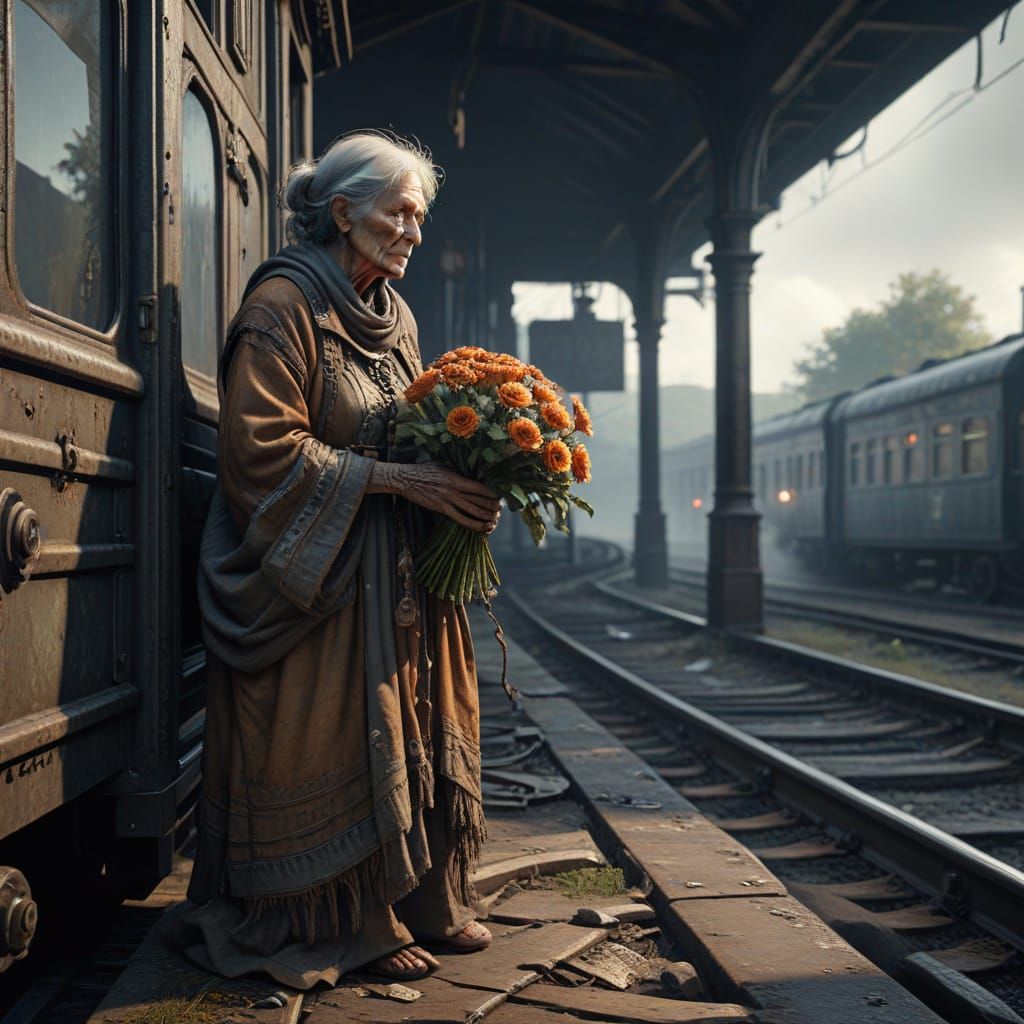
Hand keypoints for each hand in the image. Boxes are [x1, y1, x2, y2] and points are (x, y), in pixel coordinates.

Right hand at [369, 462, 500, 532]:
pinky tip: (480, 528)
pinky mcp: (440, 508)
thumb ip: (456, 474)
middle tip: (500, 511)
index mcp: (456, 477)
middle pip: (479, 499)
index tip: (499, 498)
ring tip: (494, 521)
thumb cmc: (423, 471)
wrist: (404, 478)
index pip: (479, 487)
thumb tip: (470, 477)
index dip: (491, 494)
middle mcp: (454, 488)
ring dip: (485, 517)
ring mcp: (447, 499)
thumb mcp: (442, 467)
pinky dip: (473, 524)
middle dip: (492, 507)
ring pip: (472, 510)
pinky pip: (460, 519)